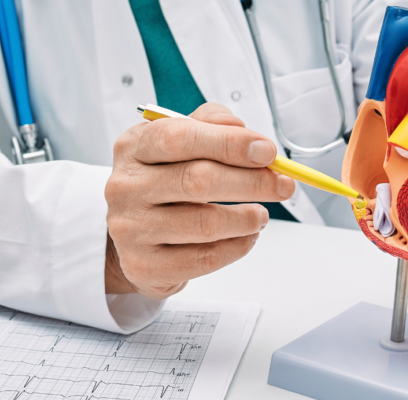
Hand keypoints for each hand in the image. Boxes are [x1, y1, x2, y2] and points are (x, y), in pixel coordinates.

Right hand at [104, 103, 294, 298]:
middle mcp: (126, 187)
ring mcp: (132, 230)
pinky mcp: (145, 265)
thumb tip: (244, 131)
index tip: (267, 152)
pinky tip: (246, 237)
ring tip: (261, 215)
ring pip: (206, 224)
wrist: (132, 234)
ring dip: (247, 219)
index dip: (229, 143)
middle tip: (282, 185)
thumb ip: (209, 126)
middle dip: (252, 182)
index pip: (180, 137)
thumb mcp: (177, 144)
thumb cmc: (161, 183)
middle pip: (198, 181)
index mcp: (134, 148)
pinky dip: (237, 247)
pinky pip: (205, 258)